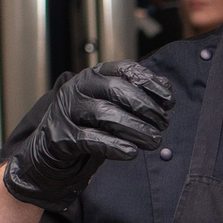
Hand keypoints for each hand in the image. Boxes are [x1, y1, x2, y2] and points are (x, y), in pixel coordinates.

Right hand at [1, 62, 174, 207]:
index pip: (126, 69)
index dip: (151, 83)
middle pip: (116, 89)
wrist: (52, 147)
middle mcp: (79, 87)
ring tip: (155, 141)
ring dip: (136, 128)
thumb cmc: (90, 122)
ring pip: (106, 114)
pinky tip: (132, 152)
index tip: (170, 101)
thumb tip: (167, 89)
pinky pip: (91, 139)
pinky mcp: (63, 136)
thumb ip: (138, 94)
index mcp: (94, 74)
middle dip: (145, 107)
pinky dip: (114, 146)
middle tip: (164, 124)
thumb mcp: (113, 104)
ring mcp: (68, 111)